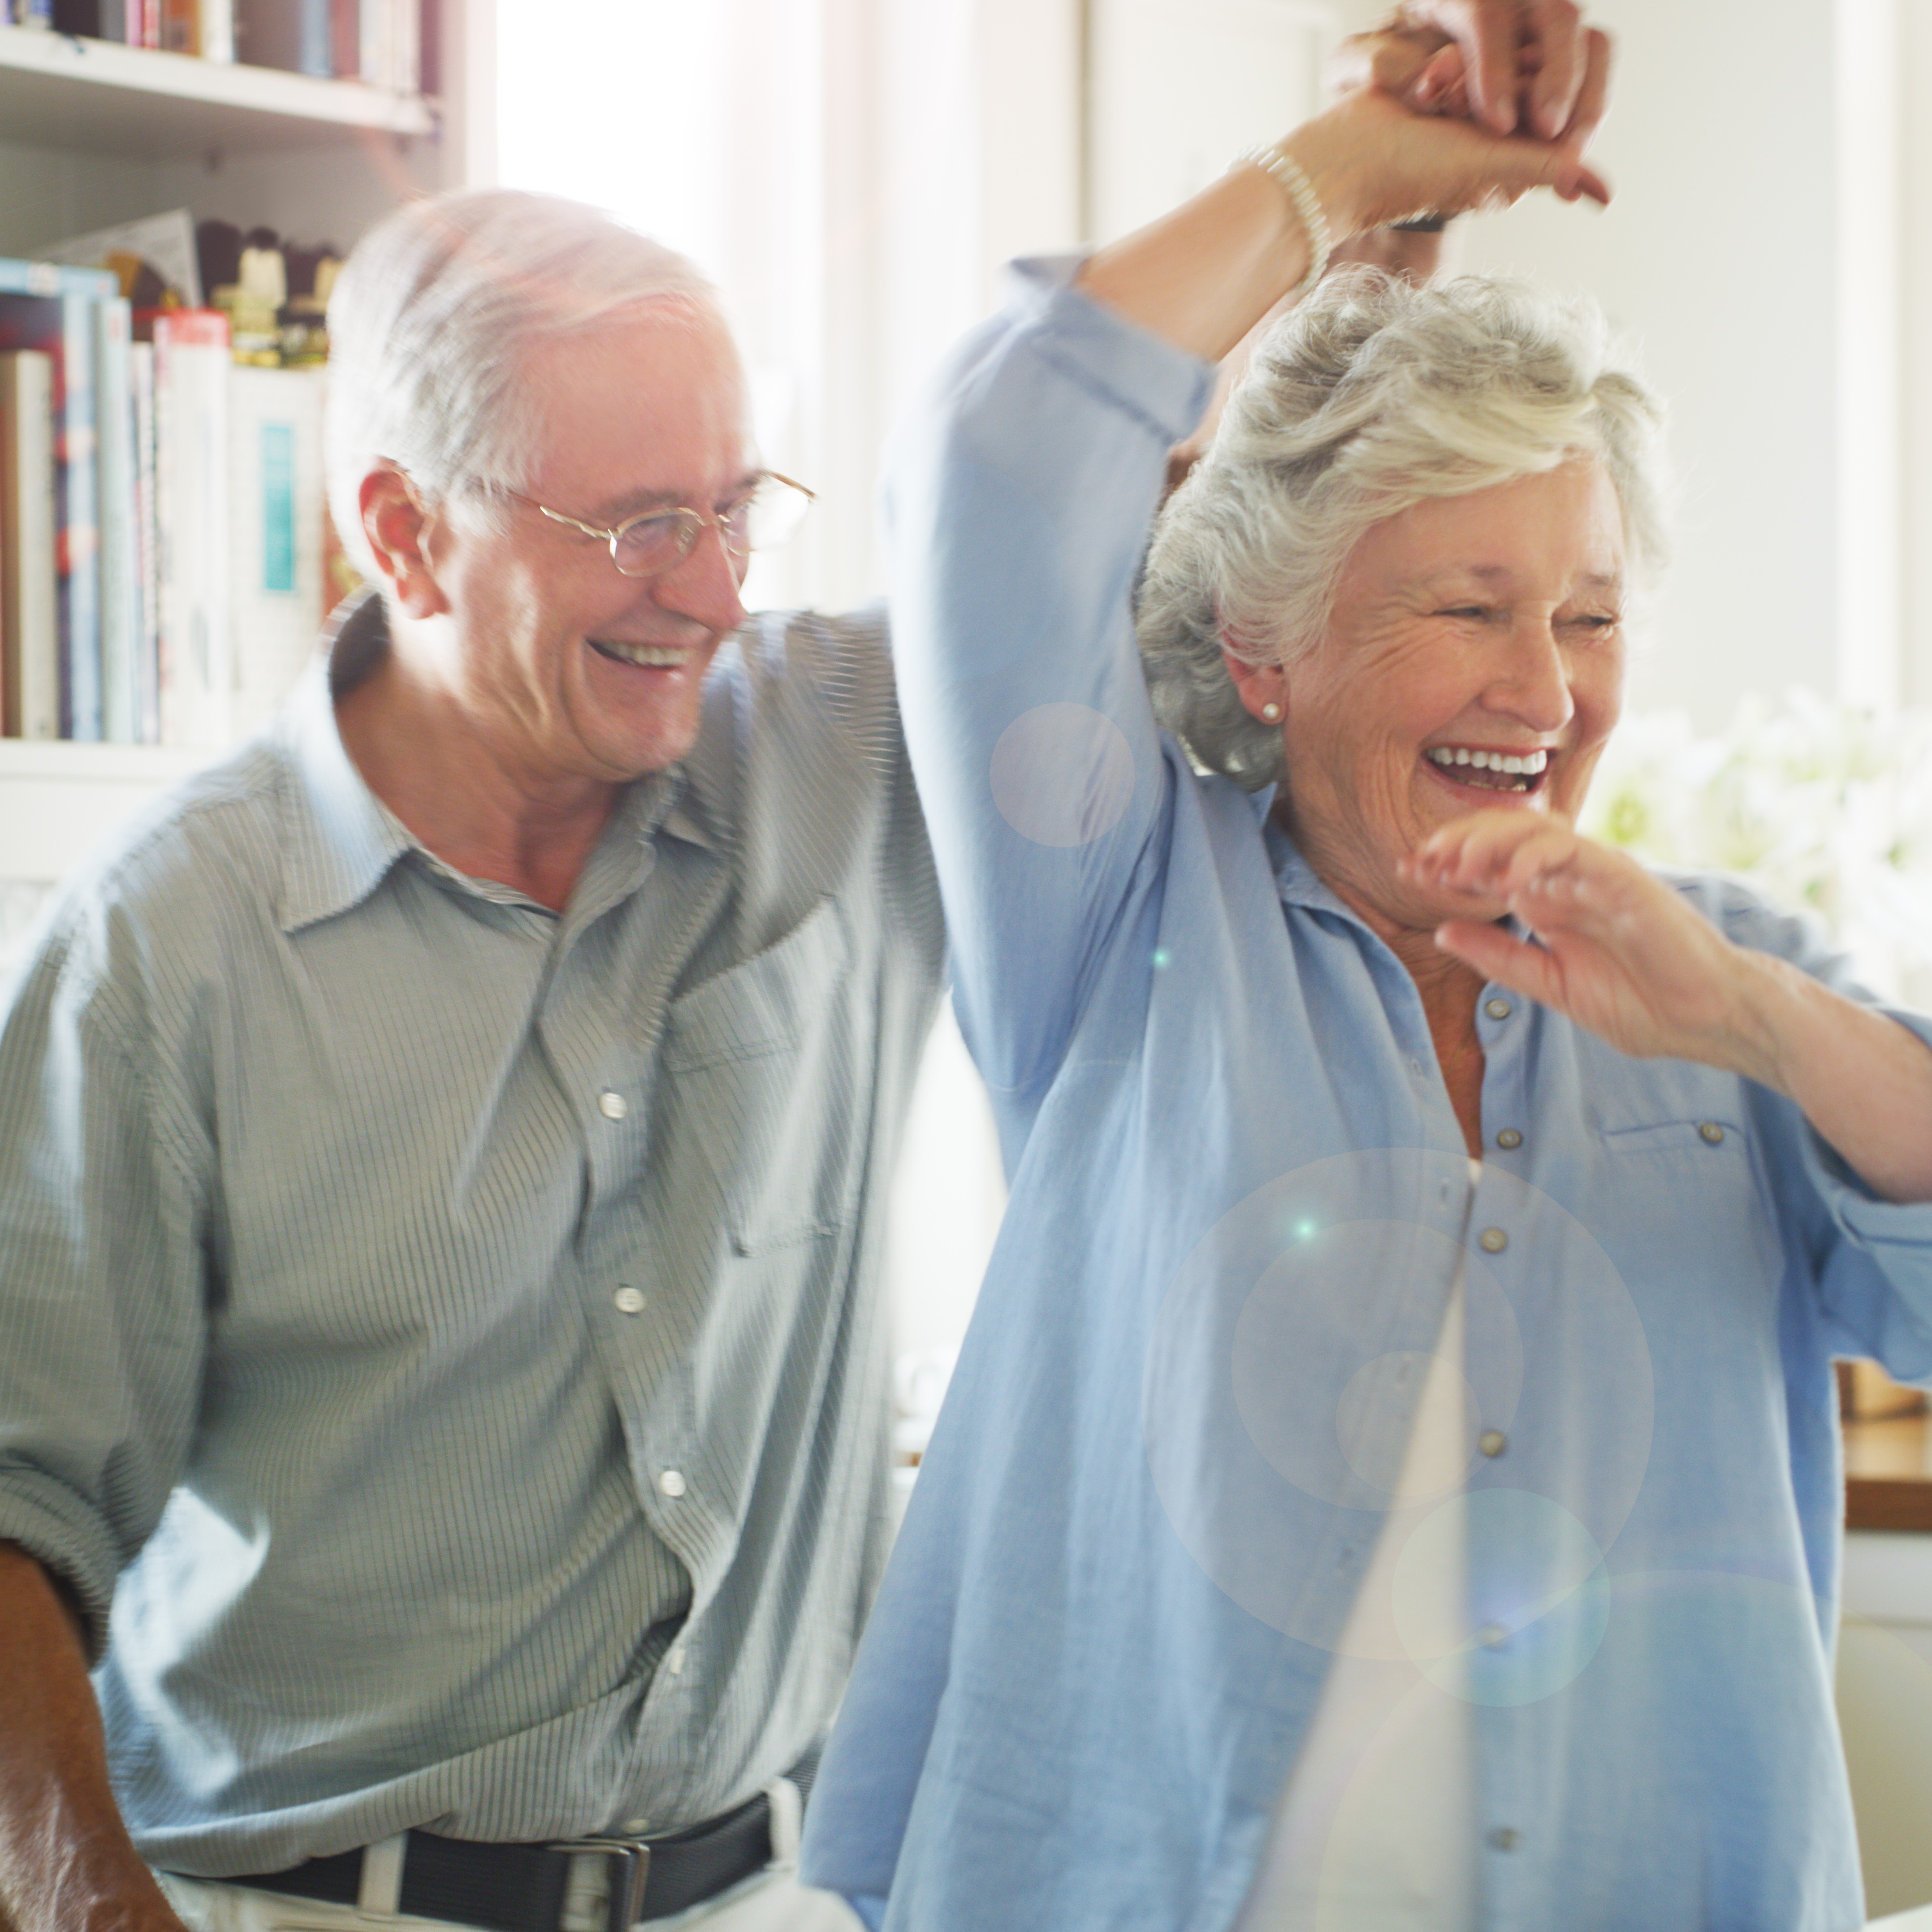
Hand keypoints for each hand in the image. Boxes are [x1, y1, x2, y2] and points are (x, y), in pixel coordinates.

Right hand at [1289, 80, 1609, 240]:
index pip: (1570, 102)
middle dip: (1496, 84)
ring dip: (1465, 76)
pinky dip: (1447, 68)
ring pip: (1504, 58)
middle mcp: (1507, 128)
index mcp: (1527, 155)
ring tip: (1427, 103)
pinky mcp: (1449, 79)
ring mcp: (1477, 102)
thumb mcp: (1491, 167)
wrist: (1343, 157)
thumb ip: (1550, 166)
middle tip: (1450, 111)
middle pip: (1538, 74)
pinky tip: (1419, 92)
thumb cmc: (1410, 173)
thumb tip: (1604, 191)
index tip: (1496, 118)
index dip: (1541, 94)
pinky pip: (1468, 52)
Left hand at [1333, 2, 1611, 142]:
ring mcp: (1540, 22)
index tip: (1497, 124)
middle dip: (1556, 74)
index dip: (1496, 68)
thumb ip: (1373, 66)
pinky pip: (1596, 65)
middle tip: (1544, 131)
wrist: (1401, 79)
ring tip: (1568, 149)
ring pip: (1587, 36)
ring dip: (1585, 93)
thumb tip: (1414, 79)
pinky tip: (1571, 148)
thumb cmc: (1381, 71)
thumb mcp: (1356, 68)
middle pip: (1555, 12)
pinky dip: (1591, 104)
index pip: (1487, 14)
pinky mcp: (1563, 51)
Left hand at [1402, 811, 1782, 1075]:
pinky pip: (1575, 852)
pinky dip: (1536, 859)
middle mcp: (1570, 878)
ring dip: (1488, 842)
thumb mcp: (1551, 985)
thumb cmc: (1642, 1005)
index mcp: (1550, 899)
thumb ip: (1498, 957)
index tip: (1408, 874)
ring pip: (1535, 831)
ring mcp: (1598, 874)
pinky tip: (1506, 882)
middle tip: (1420, 864)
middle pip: (1504, 835)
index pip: (1488, 861)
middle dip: (1456, 843)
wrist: (1708, 1021)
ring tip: (1455, 867)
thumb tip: (1440, 931)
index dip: (1446, 861)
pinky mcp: (1625, 879)